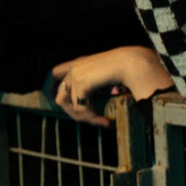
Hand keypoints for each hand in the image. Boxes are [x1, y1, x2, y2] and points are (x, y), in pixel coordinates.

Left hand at [50, 46, 174, 125]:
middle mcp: (74, 67)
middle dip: (72, 113)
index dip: (51, 90)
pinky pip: (81, 109)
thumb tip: (87, 110)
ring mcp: (75, 74)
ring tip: (101, 122)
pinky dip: (93, 118)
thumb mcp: (105, 79)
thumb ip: (94, 88)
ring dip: (84, 118)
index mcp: (79, 63)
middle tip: (93, 121)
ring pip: (66, 105)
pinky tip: (106, 121)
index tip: (65, 106)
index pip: (53, 75)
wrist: (134, 63)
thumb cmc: (127, 70)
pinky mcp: (80, 83)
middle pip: (58, 95)